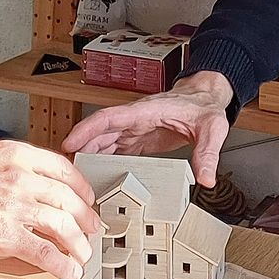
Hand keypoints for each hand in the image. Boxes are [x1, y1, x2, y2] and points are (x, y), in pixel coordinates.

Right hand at [0, 141, 104, 278]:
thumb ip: (9, 170)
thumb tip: (28, 185)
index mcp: (16, 156)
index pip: (64, 169)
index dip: (81, 188)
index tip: (85, 198)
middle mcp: (21, 178)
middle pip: (70, 200)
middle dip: (86, 219)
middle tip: (91, 231)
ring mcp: (15, 207)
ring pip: (65, 227)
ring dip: (78, 245)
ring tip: (81, 256)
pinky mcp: (5, 236)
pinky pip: (46, 252)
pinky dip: (62, 264)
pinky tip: (66, 271)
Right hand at [62, 72, 233, 185]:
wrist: (205, 99)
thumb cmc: (204, 107)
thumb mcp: (212, 129)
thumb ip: (207, 154)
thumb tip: (206, 179)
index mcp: (146, 111)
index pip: (110, 117)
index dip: (87, 129)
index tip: (70, 142)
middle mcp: (135, 119)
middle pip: (100, 131)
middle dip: (81, 148)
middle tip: (66, 170)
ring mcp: (134, 128)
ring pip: (103, 140)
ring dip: (89, 155)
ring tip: (76, 176)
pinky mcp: (138, 138)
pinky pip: (114, 148)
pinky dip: (102, 160)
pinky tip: (95, 174)